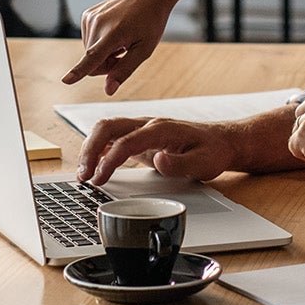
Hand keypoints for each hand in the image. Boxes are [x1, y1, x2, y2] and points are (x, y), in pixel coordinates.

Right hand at [64, 0, 173, 92]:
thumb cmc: (150, 21)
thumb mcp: (144, 49)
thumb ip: (124, 70)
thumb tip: (108, 90)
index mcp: (113, 33)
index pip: (92, 57)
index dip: (78, 72)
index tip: (65, 80)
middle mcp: (97, 23)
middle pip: (92, 62)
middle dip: (106, 64)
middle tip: (125, 52)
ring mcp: (90, 17)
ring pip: (89, 52)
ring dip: (103, 53)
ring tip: (121, 40)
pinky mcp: (87, 15)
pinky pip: (88, 40)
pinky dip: (100, 42)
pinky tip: (114, 32)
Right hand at [76, 116, 237, 186]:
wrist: (221, 141)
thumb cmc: (213, 151)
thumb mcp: (203, 162)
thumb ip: (180, 163)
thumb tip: (159, 161)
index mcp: (160, 129)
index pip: (126, 141)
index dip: (109, 160)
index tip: (99, 179)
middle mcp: (147, 124)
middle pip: (108, 127)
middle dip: (90, 149)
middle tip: (83, 176)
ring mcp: (142, 128)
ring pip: (107, 129)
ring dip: (91, 148)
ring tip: (84, 173)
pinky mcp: (140, 137)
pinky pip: (113, 137)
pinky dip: (99, 148)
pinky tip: (93, 163)